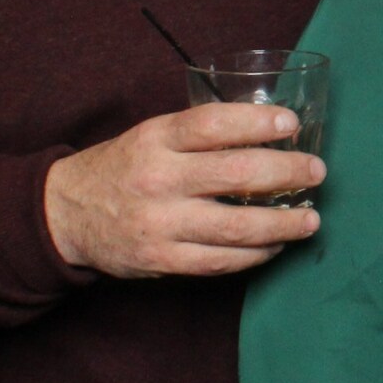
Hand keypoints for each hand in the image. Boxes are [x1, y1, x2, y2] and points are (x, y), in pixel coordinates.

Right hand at [42, 103, 322, 277]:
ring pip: (235, 226)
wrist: (66, 213)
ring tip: (311, 220)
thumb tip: (268, 128)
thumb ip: (198, 134)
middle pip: (235, 174)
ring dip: (282, 224)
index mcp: (156, 139)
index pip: (213, 124)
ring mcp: (160, 223)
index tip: (291, 122)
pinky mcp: (161, 259)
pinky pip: (220, 261)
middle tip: (316, 172)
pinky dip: (255, 254)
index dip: (257, 121)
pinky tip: (275, 245)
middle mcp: (159, 179)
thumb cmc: (124, 167)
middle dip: (287, 173)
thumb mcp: (151, 135)